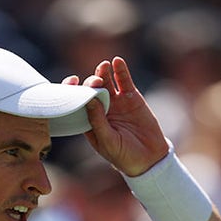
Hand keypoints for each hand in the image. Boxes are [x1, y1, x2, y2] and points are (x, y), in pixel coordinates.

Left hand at [62, 57, 168, 176]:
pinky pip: (124, 81)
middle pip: (90, 89)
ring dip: (102, 72)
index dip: (72, 90)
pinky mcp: (131, 97)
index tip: (72, 82)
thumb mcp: (108, 141)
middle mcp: (100, 109)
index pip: (76, 102)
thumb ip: (98, 121)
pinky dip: (121, 70)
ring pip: (106, 82)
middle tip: (95, 81)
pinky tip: (117, 61)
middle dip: (90, 83)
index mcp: (89, 121)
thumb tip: (89, 99)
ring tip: (104, 66)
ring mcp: (115, 102)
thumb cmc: (123, 155)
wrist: (149, 158)